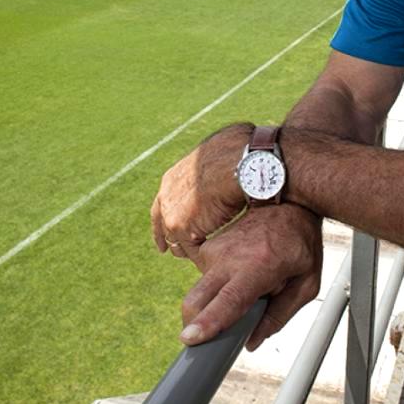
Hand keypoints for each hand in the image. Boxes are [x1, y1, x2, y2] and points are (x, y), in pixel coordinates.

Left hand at [151, 123, 252, 255]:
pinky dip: (199, 257)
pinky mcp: (182, 228)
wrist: (241, 162)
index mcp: (174, 176)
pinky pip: (190, 250)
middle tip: (168, 250)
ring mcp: (172, 212)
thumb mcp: (224, 147)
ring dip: (186, 249)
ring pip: (176, 239)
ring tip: (198, 259)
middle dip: (167, 236)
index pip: (164, 200)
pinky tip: (211, 261)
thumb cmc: (241, 150)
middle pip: (162, 222)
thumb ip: (222, 154)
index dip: (167, 213)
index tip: (168, 226)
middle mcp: (167, 194)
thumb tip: (238, 143)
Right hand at [179, 203, 321, 350]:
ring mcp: (214, 250)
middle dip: (195, 325)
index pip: (228, 300)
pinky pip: (204, 280)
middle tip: (213, 337)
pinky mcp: (207, 248)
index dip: (208, 322)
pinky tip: (239, 275)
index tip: (190, 338)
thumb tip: (252, 341)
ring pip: (200, 293)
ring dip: (214, 303)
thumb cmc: (299, 241)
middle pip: (197, 300)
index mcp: (257, 267)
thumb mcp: (306, 283)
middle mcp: (229, 258)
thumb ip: (280, 315)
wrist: (286, 203)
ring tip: (246, 289)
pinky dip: (218, 286)